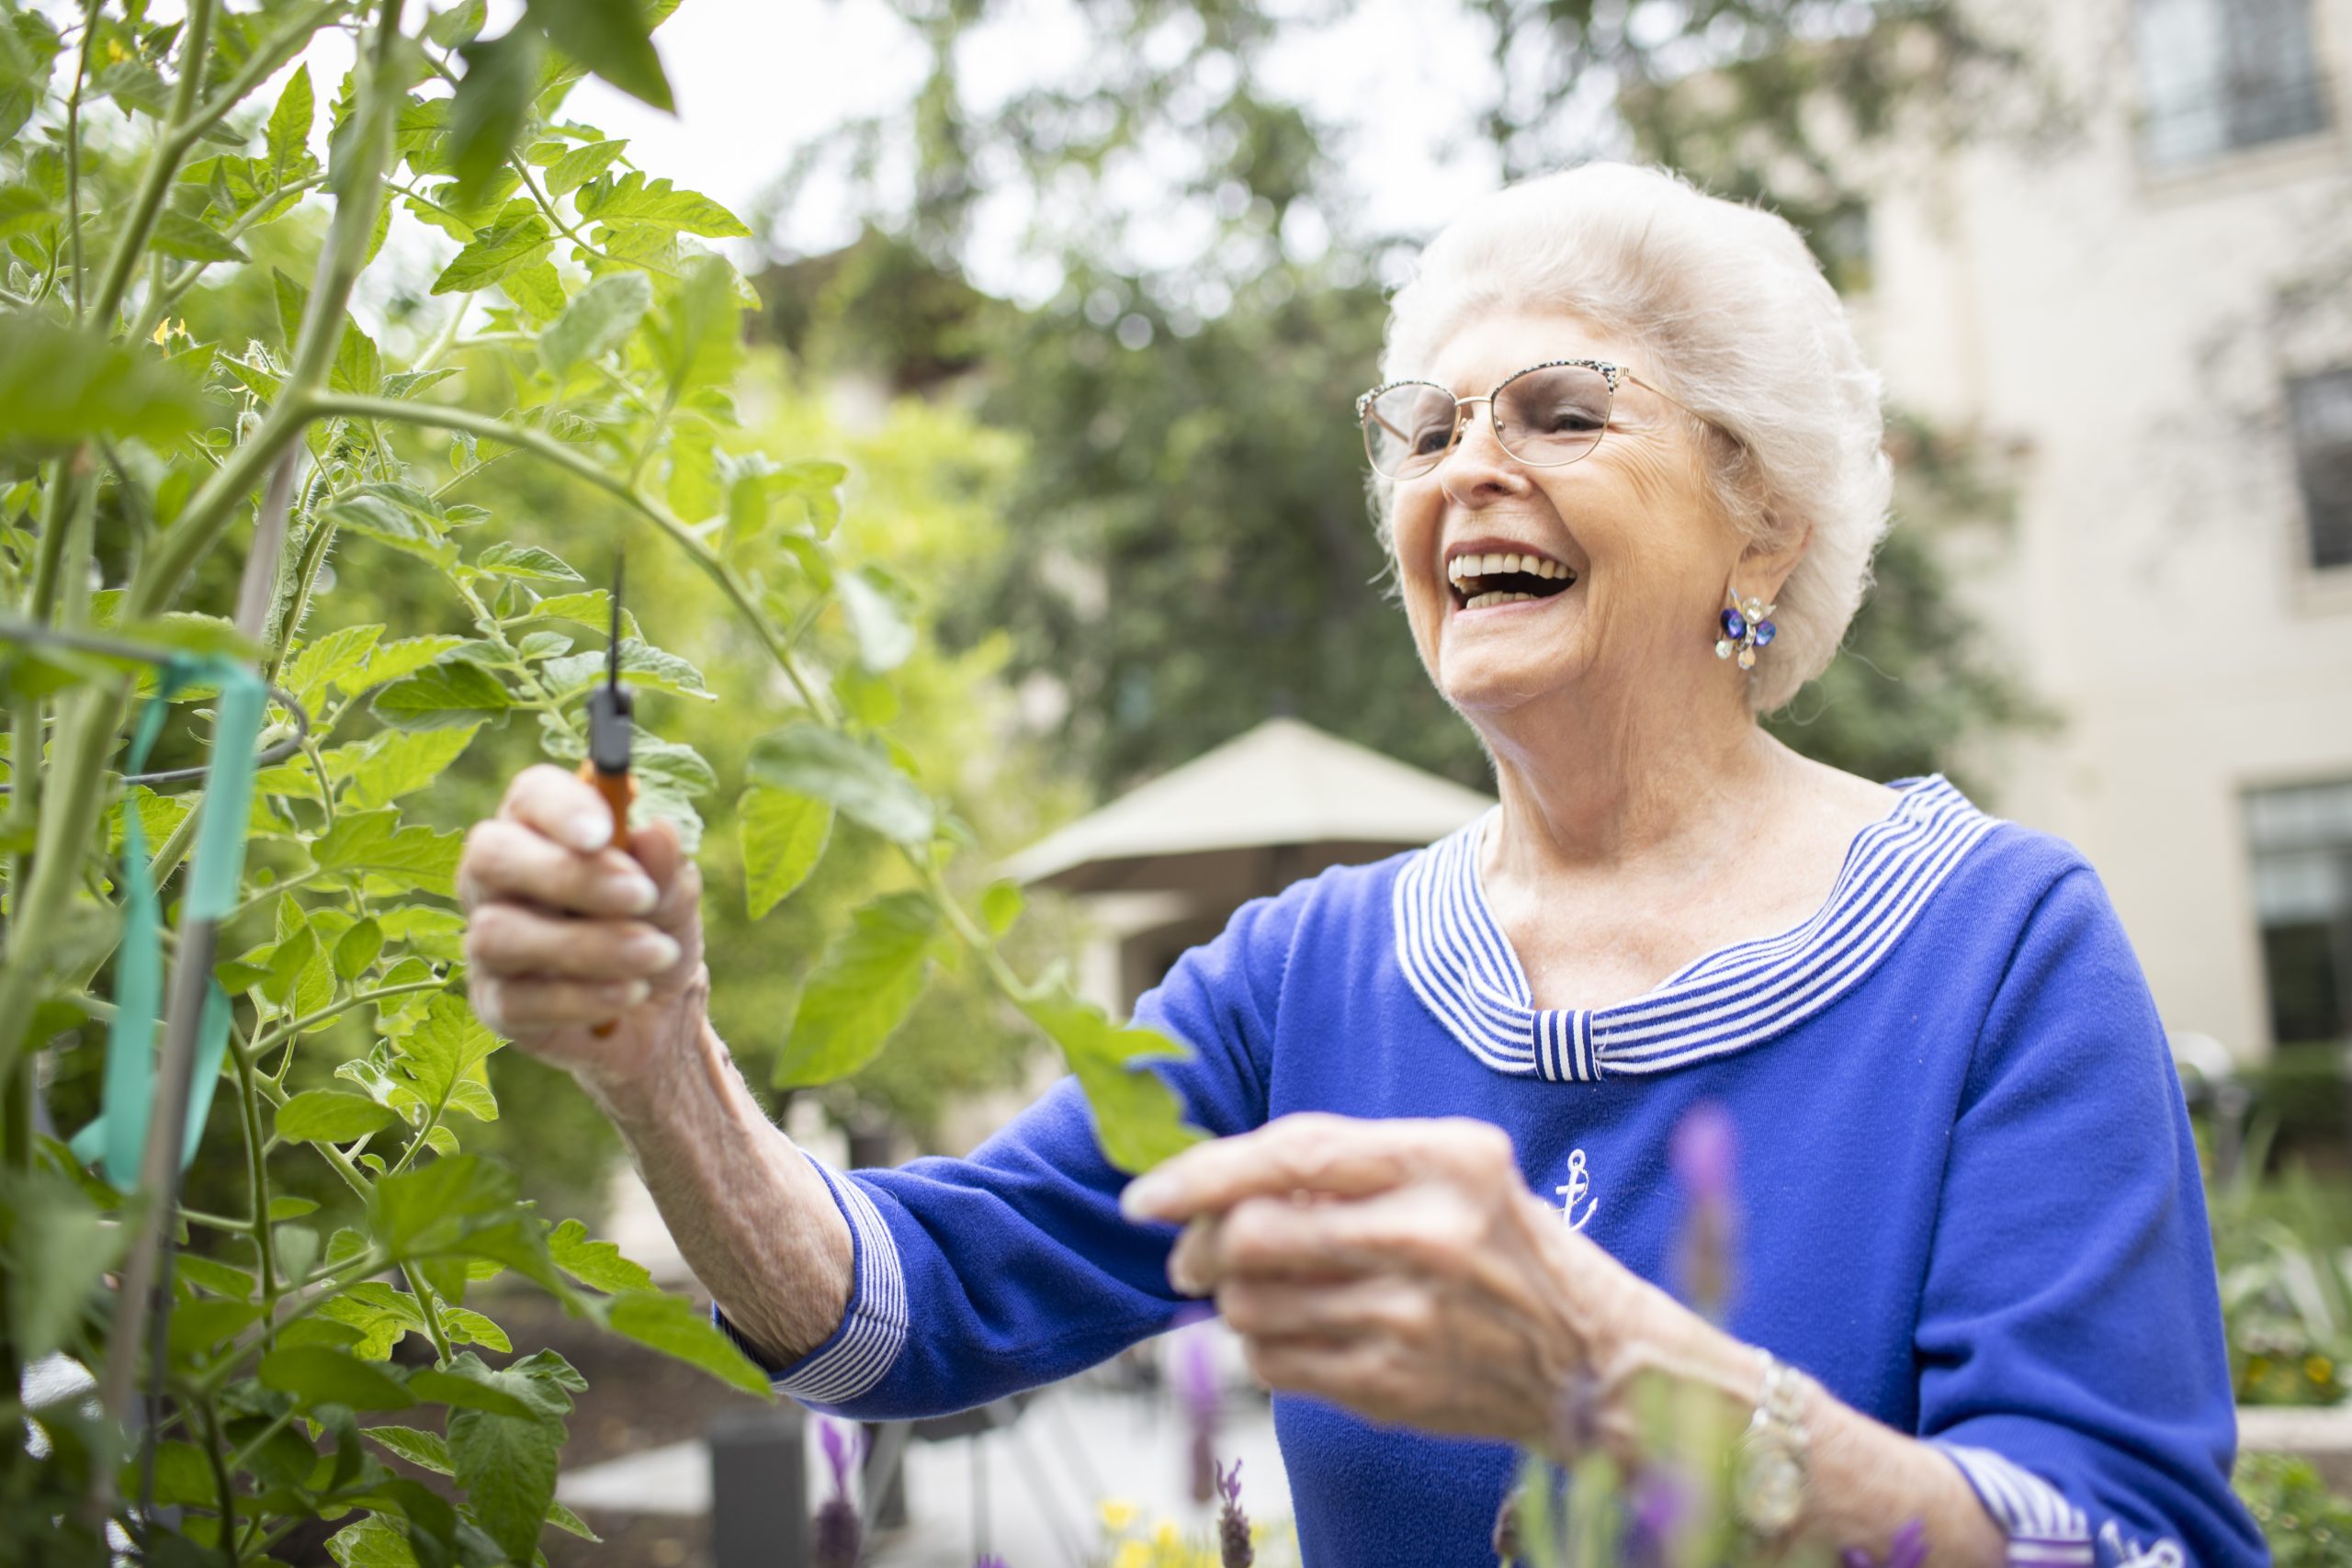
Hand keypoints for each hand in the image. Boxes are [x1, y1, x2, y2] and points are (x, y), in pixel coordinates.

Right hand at [458, 764, 705, 1089]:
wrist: (659, 1007)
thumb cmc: (656, 925)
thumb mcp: (674, 896)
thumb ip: (664, 867)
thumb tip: (657, 831)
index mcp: (541, 828)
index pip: (531, 796)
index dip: (562, 808)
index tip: (606, 831)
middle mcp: (497, 878)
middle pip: (491, 855)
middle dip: (567, 875)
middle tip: (642, 895)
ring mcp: (487, 941)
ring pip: (499, 933)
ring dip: (589, 945)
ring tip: (658, 953)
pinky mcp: (495, 1003)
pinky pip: (519, 1000)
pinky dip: (584, 997)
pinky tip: (631, 992)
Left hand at [1120, 1112, 1658, 1450]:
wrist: (1595, 1359)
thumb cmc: (1505, 1247)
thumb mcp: (1452, 1173)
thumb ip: (1348, 1168)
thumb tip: (1216, 1184)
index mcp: (1444, 1159)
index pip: (1289, 1154)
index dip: (1200, 1174)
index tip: (1145, 1195)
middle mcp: (1429, 1234)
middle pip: (1253, 1234)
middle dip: (1200, 1246)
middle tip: (1191, 1256)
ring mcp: (1412, 1317)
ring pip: (1252, 1304)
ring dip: (1230, 1300)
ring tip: (1258, 1293)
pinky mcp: (1397, 1386)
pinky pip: (1275, 1363)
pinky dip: (1261, 1346)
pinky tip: (1294, 1333)